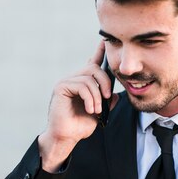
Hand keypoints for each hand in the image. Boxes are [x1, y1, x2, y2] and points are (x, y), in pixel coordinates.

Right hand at [38, 41, 116, 172]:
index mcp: (83, 83)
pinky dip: (90, 98)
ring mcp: (66, 82)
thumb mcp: (99, 113)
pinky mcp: (61, 87)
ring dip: (97, 96)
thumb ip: (107, 102)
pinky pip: (82, 85)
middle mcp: (74, 79)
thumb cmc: (80, 126)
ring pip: (89, 78)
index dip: (99, 52)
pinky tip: (91, 109)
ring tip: (97, 110)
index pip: (92, 63)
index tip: (105, 41)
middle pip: (94, 68)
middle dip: (105, 81)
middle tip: (108, 97)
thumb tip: (116, 95)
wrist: (66, 137)